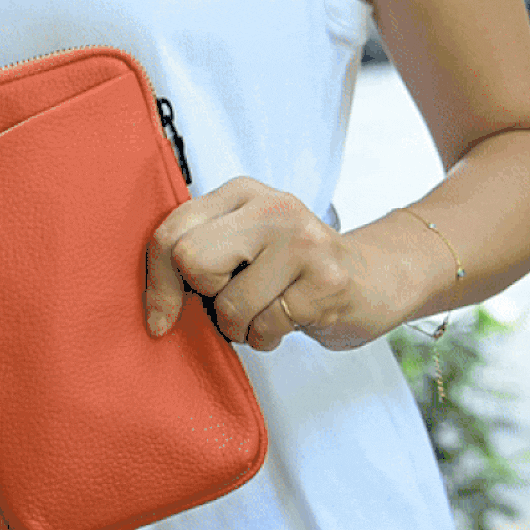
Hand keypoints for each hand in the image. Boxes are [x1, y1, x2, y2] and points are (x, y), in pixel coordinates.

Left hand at [145, 176, 390, 351]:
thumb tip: (155, 305)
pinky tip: (288, 319)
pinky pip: (264, 328)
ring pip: (229, 304)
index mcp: (241, 192)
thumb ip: (198, 254)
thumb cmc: (291, 270)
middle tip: (232, 297)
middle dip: (204, 297)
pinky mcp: (326, 280)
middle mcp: (272, 207)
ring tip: (266, 309)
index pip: (171, 232)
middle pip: (191, 260)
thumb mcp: (242, 245)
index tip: (159, 317)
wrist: (374, 278)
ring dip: (240, 326)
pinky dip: (266, 337)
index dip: (156, 282)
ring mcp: (303, 241)